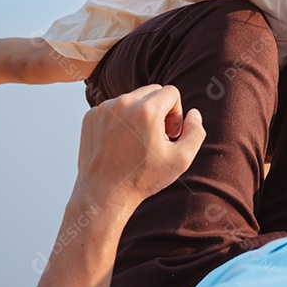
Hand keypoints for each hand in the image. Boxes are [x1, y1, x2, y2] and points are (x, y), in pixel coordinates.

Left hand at [72, 85, 204, 213]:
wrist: (103, 195)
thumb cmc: (142, 179)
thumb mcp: (181, 159)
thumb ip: (195, 132)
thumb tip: (193, 113)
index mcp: (146, 110)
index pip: (171, 92)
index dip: (176, 113)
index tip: (169, 134)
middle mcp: (123, 103)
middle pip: (153, 91)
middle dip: (160, 110)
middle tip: (156, 137)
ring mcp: (104, 109)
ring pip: (133, 99)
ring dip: (140, 114)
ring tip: (138, 141)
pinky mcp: (91, 116)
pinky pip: (114, 107)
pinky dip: (121, 119)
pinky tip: (121, 142)